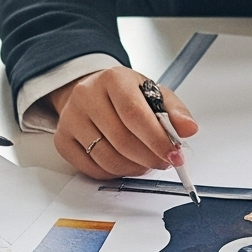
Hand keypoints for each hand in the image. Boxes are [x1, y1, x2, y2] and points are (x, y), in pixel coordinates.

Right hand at [50, 69, 198, 179]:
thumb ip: (174, 112)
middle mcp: (87, 95)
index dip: (157, 139)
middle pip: (122, 140)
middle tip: (164, 162)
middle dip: (149, 158)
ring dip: (133, 168)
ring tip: (146, 162)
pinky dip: (114, 173)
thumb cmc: (126, 94)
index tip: (174, 155)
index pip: (135, 114)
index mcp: (113, 79)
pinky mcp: (62, 140)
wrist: (93, 92)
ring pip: (107, 158)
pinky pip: (92, 169)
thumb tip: (189, 129)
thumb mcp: (154, 94)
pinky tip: (125, 163)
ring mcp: (71, 118)